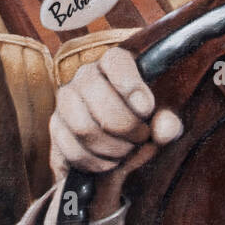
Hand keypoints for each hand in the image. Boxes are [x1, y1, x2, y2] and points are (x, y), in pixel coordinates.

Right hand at [51, 47, 183, 219]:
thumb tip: (166, 128)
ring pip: (84, 127)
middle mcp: (86, 76)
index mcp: (115, 64)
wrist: (116, 155)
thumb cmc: (142, 128)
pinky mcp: (56, 128)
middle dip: (126, 128)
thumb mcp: (161, 125)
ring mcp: (66, 101)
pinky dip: (96, 163)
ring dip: (112, 148)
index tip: (146, 109)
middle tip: (141, 138)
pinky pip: (72, 149)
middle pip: (101, 101)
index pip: (116, 61)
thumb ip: (167, 124)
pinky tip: (109, 163)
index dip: (131, 86)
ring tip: (126, 151)